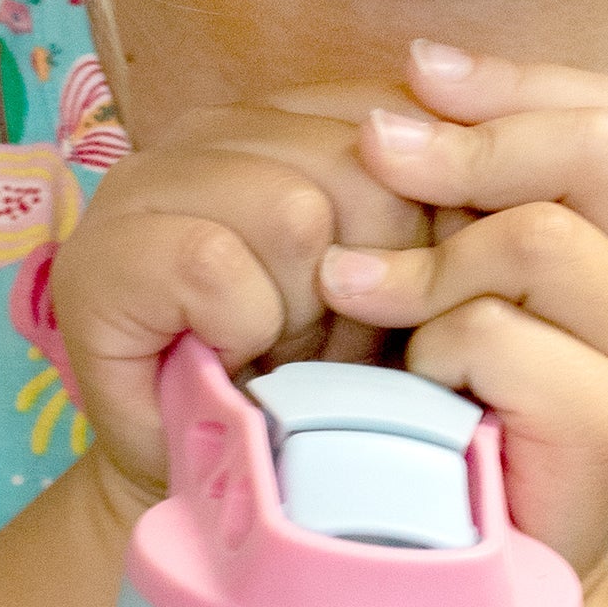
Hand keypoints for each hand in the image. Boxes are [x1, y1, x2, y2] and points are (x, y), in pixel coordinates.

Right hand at [48, 86, 426, 519]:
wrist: (223, 490)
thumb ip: (446, 209)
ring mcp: (148, 180)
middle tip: (339, 341)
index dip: (435, 222)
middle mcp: (217, 126)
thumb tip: (505, 180)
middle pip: (364, 166)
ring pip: (291, 211)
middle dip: (376, 280)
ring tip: (286, 351)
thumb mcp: (408, 284)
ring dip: (306, 312)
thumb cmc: (328, 383)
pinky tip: (229, 355)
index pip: (408, 117)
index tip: (411, 298)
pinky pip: (214, 267)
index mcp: (297, 116)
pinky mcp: (102, 254)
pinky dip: (240, 330)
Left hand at [315, 40, 607, 582]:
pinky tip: (418, 391)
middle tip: (374, 147)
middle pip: (598, 147)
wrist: (491, 569)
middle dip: (471, 140)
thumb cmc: (459, 413)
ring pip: (538, 240)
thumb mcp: (461, 283)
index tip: (417, 70)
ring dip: (429, 262)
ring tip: (358, 295)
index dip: (513, 80)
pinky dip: (434, 352)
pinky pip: (501, 338)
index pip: (607, 113)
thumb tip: (405, 91)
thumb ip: (462, 200)